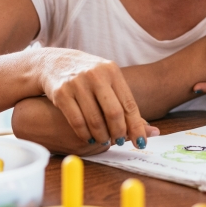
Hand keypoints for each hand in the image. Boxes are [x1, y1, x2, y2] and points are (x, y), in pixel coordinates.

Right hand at [34, 48, 155, 148]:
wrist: (54, 63)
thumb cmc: (89, 77)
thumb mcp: (108, 81)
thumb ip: (126, 103)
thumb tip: (151, 131)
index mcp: (112, 71)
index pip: (129, 104)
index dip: (136, 127)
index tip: (141, 143)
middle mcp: (96, 75)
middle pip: (114, 113)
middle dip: (119, 133)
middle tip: (119, 142)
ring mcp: (77, 83)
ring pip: (95, 120)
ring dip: (102, 136)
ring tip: (104, 141)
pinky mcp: (61, 93)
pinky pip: (77, 122)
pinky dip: (85, 134)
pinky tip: (89, 138)